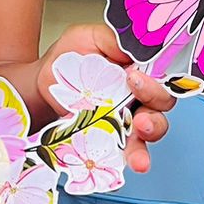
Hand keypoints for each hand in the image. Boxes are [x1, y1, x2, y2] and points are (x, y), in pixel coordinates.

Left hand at [37, 22, 174, 174]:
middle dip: (155, 116)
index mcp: (138, 69)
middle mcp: (138, 95)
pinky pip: (126, 150)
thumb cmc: (68, 58)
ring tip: (139, 155)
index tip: (134, 80)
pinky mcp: (111, 137)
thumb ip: (113, 40)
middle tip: (140, 119)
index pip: (161, 75)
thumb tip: (134, 47)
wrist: (42, 82)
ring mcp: (126, 118)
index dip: (156, 82)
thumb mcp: (87, 38)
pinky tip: (130, 164)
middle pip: (161, 107)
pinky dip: (130, 158)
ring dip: (146, 144)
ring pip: (149, 132)